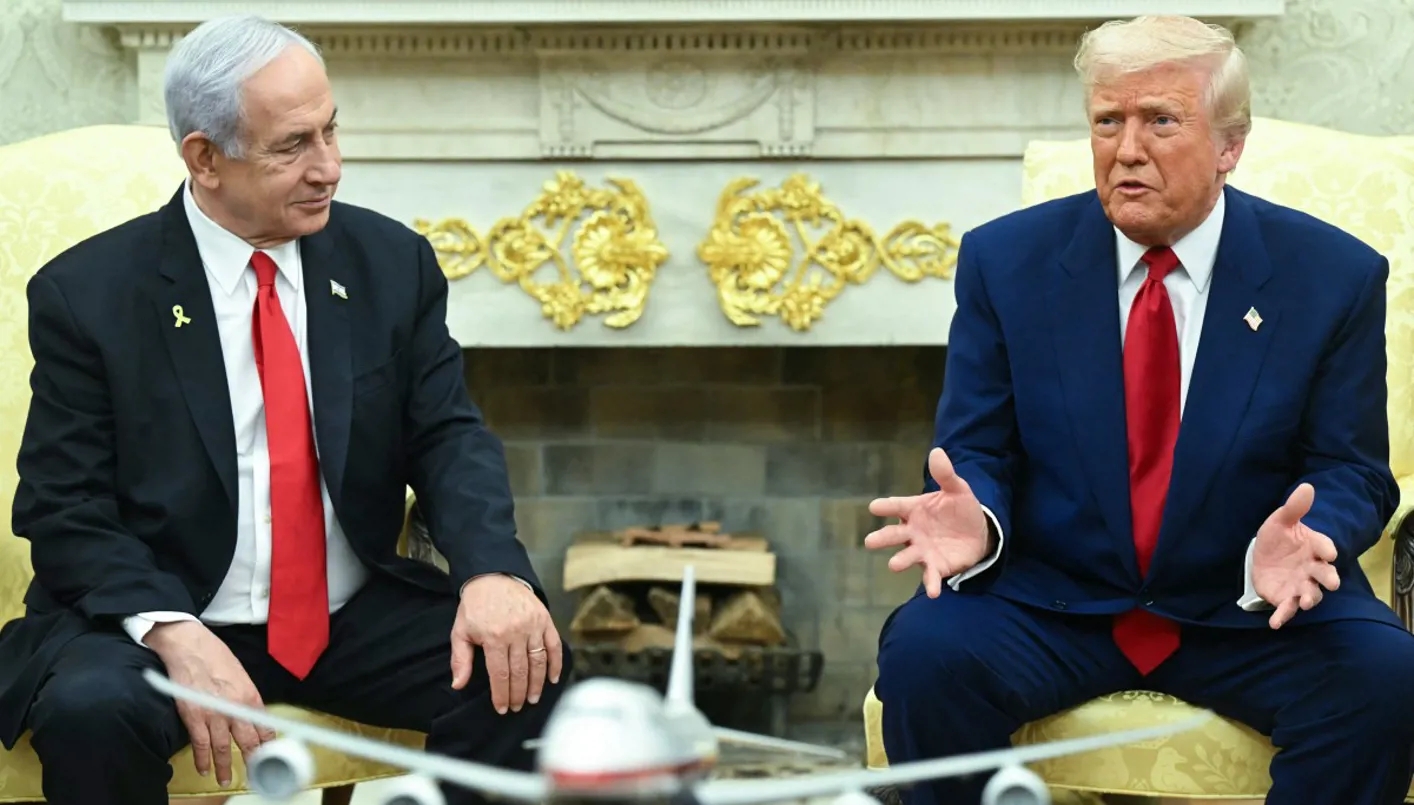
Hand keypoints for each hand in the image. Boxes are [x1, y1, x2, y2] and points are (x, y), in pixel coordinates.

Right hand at [144, 620, 274, 786]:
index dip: (268, 743)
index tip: (270, 754)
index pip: (264, 726)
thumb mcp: (241, 675)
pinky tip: (205, 769)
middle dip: (252, 760)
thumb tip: (251, 715)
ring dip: (225, 767)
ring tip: (225, 780)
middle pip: (248, 741)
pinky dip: (203, 759)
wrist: (189, 646)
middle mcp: (236, 708)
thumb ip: (246, 697)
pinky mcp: (194, 717)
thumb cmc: (215, 656)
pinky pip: (201, 744)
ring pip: (224, 748)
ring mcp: (214, 714)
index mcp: (250, 696)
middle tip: (255, 773)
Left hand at [452, 575, 561, 713]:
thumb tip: (459, 685)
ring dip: (537, 684)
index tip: (502, 708)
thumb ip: (460, 659)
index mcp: (494, 637)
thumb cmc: (475, 606)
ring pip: (538, 662)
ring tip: (534, 699)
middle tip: (517, 707)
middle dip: (519, 694)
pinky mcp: (545, 619)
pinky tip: (553, 678)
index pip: (500, 674)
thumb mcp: (460, 631)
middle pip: (520, 672)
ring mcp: (533, 626)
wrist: (492, 576)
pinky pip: (554, 645)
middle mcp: (516, 632)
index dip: (502, 695)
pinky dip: (556, 663)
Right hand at [864, 447, 992, 597]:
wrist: (977, 533)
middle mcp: (913, 531)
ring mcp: (922, 550)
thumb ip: (946, 475)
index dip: (886, 507)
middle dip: (882, 538)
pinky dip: (931, 584)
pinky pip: (931, 576)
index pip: (896, 506)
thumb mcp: (957, 490)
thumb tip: (937, 451)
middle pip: (894, 534)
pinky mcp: (936, 566)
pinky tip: (933, 592)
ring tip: (893, 565)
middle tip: (870, 542)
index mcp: (914, 510)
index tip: (874, 507)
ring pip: (907, 556)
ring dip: (900, 561)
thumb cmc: (960, 509)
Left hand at [1252, 483, 1339, 629]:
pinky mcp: (1285, 597)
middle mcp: (1312, 568)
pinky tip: (1274, 623)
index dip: (1327, 550)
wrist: (1263, 555)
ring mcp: (1300, 585)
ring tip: (1305, 602)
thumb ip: (1294, 508)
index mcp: (1314, 547)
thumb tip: (1306, 486)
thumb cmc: (1278, 537)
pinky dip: (1283, 616)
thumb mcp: (1280, 521)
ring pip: (1310, 594)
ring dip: (1309, 599)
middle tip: (1330, 582)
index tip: (1328, 552)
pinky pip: (1287, 609)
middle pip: (1325, 575)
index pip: (1325, 547)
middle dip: (1328, 579)